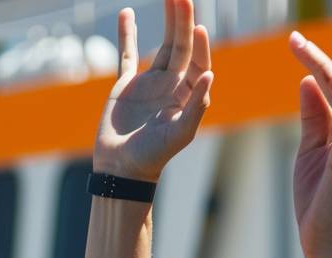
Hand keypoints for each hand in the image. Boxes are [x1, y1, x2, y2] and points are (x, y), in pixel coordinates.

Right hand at [93, 0, 212, 181]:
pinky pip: (127, 54)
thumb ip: (196, 106)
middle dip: (183, 21)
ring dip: (166, 21)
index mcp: (188, 95)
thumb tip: (210, 74)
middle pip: (181, 45)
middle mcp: (172, 85)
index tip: (197, 27)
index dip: (200, 44)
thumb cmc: (153, 156)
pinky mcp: (127, 85)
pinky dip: (126, 34)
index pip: (198, 62)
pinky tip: (126, 13)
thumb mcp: (180, 134)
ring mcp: (150, 83)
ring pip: (162, 44)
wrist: (121, 169)